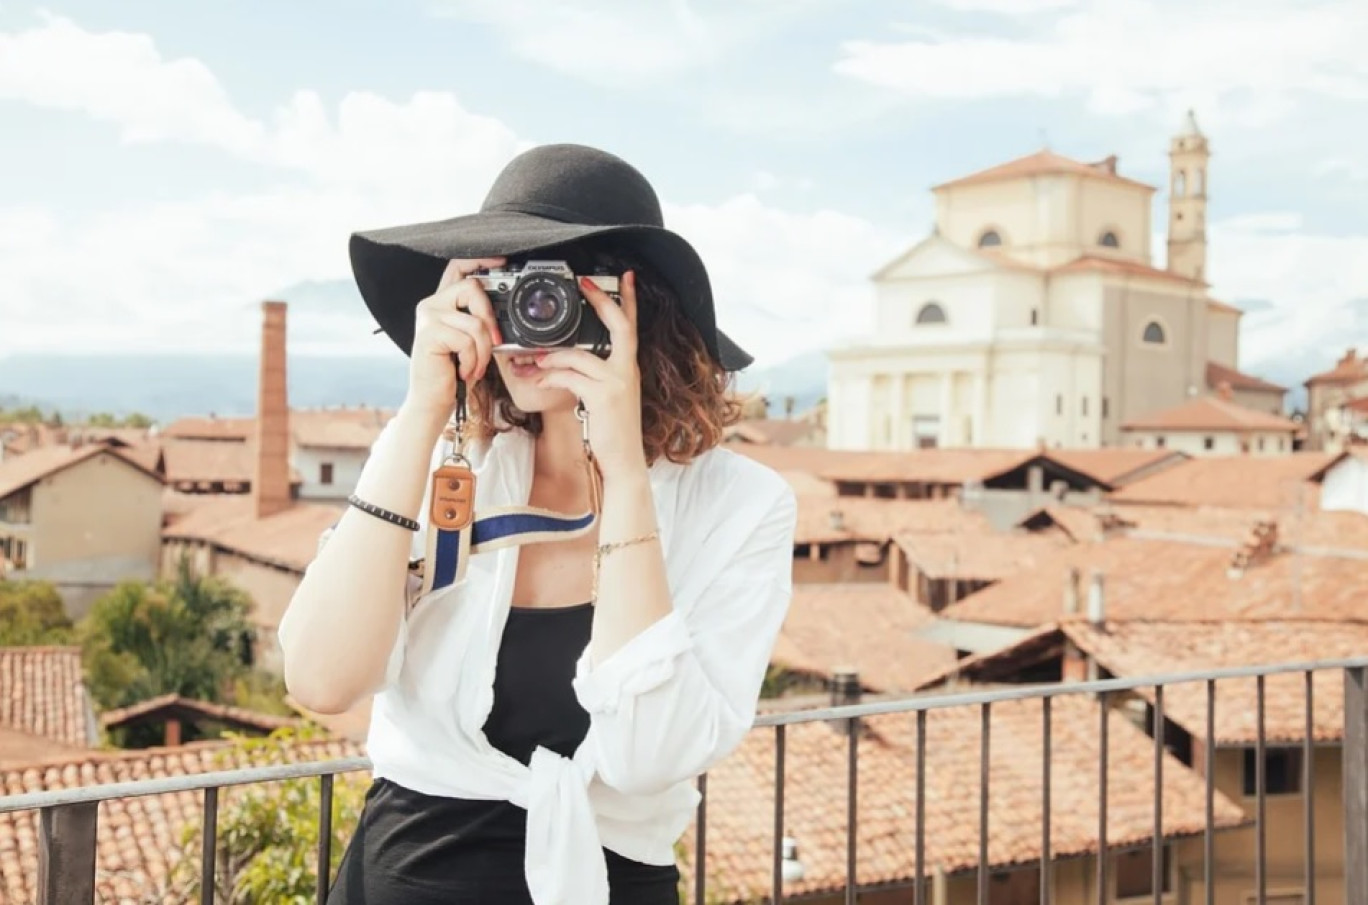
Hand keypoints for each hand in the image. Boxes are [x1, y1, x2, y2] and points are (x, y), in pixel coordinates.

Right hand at [402, 258, 505, 424]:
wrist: (433, 399)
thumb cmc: (453, 372)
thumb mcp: (471, 342)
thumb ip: (480, 321)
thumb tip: (505, 312)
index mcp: (442, 303)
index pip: (458, 268)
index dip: (480, 260)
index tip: (502, 261)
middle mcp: (432, 304)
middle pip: (472, 288)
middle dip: (490, 318)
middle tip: (493, 343)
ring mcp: (428, 317)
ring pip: (475, 323)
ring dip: (483, 352)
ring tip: (474, 366)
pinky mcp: (429, 333)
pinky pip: (467, 341)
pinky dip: (473, 361)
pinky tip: (462, 370)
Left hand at [534, 271, 644, 479]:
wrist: (623, 462)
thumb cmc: (613, 432)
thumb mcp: (608, 398)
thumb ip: (594, 376)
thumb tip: (565, 361)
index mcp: (629, 368)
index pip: (632, 327)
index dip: (629, 300)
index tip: (625, 278)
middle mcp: (628, 371)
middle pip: (619, 326)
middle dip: (602, 301)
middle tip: (585, 283)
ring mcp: (618, 382)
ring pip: (580, 355)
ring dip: (553, 356)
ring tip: (535, 360)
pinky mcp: (603, 396)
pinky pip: (570, 376)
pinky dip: (550, 375)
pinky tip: (538, 379)